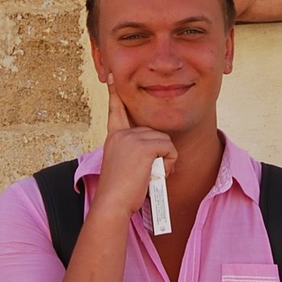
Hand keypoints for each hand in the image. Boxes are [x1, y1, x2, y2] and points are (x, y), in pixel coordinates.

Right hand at [92, 83, 177, 218]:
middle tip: (146, 174)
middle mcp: (122, 134)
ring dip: (165, 161)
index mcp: (114, 138)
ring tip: (149, 176)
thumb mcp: (123, 167)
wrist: (112, 203)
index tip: (112, 77)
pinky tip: (156, 174)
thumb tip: (154, 155)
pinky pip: (169, 149)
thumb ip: (134, 154)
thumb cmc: (119, 193)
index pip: (116, 111)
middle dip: (159, 154)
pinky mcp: (145, 145)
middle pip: (155, 133)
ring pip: (165, 141)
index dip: (114, 94)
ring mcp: (133, 138)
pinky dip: (169, 163)